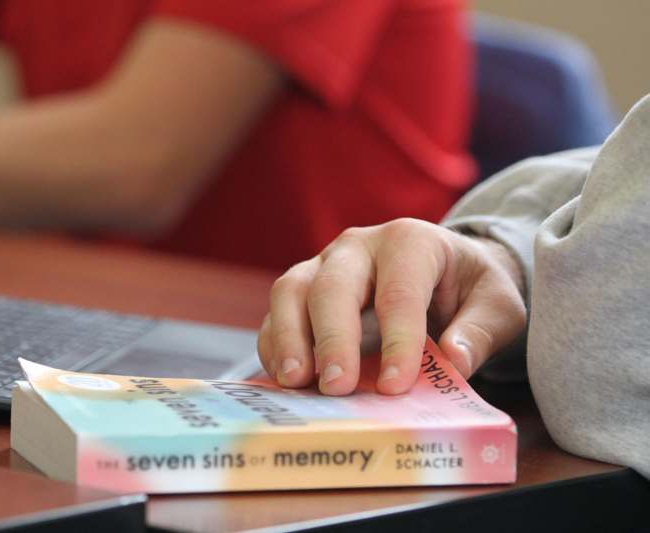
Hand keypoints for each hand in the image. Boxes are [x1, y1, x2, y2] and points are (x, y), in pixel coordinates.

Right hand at [257, 218, 526, 395]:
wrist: (445, 272)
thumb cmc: (470, 288)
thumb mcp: (498, 304)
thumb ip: (481, 329)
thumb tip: (456, 359)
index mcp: (411, 241)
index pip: (399, 291)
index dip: (397, 340)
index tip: (396, 386)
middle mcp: (359, 246)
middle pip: (334, 285)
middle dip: (333, 338)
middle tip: (337, 386)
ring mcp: (324, 264)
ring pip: (292, 290)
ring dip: (290, 338)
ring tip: (296, 382)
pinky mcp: (303, 289)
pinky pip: (278, 313)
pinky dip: (276, 345)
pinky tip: (285, 380)